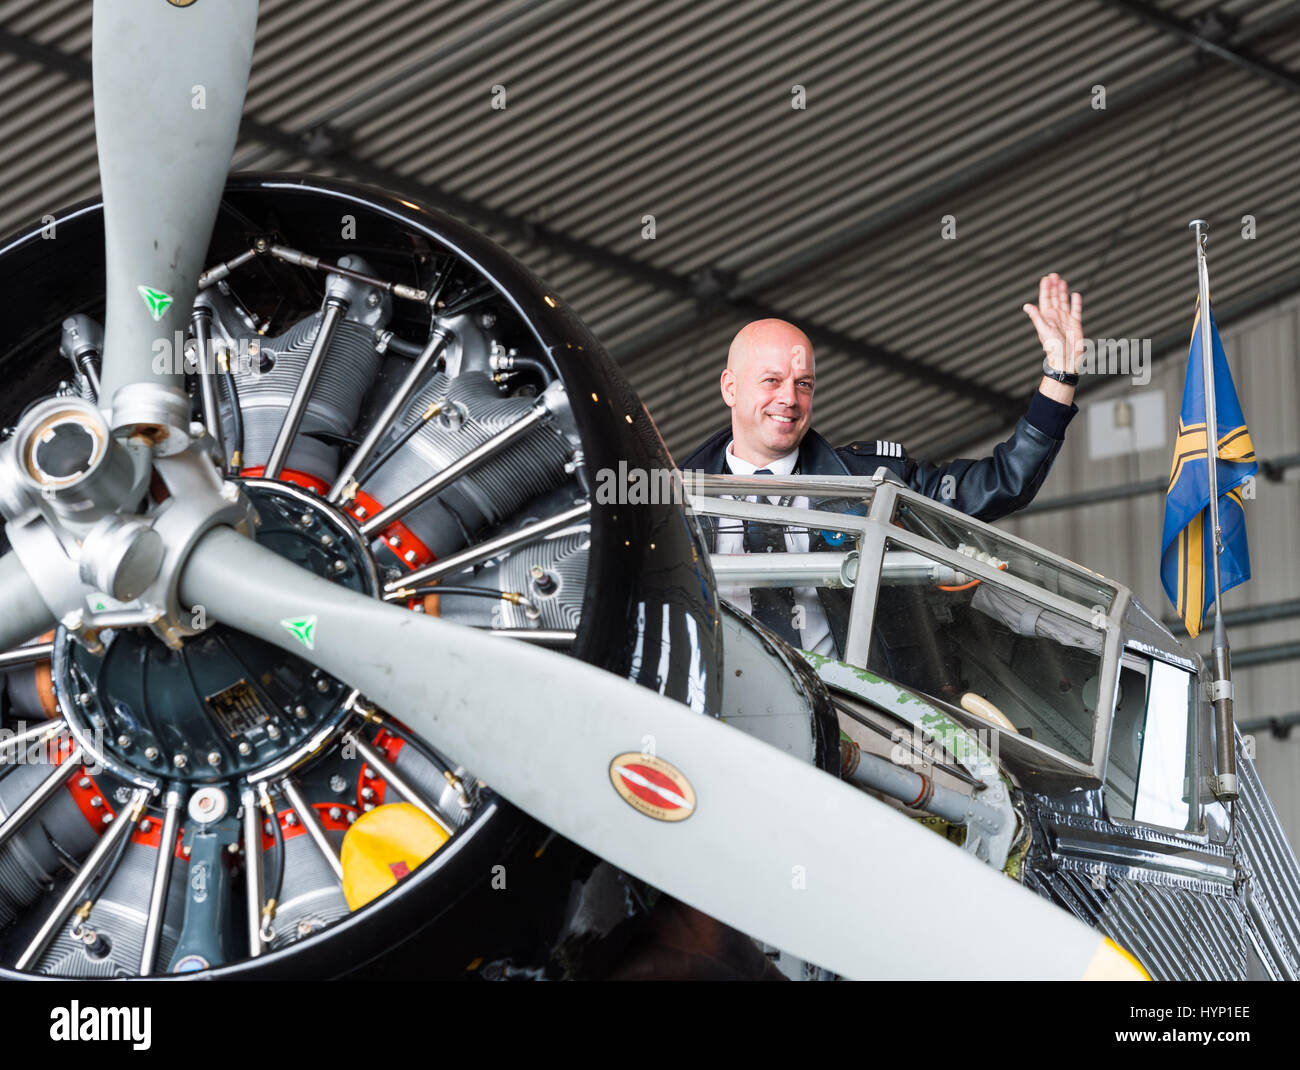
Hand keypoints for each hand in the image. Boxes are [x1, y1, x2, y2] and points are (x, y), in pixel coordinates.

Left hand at [1023, 273, 1082, 403]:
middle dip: (1054, 286)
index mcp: (1047, 317)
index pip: (1045, 299)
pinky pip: (1076, 310)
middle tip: (1054, 275)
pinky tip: (1075, 295)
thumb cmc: (1053, 348)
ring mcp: (1065, 319)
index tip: (1046, 278)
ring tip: (1062, 281)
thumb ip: (1036, 317)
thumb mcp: (1044, 330)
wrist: (1066, 359)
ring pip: (1064, 301)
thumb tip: (1026, 306)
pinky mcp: (1075, 324)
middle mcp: (1056, 317)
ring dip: (1063, 291)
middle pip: (1054, 298)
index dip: (1045, 289)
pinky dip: (1076, 302)